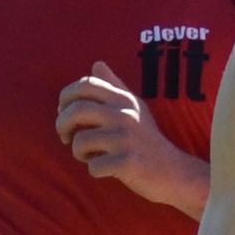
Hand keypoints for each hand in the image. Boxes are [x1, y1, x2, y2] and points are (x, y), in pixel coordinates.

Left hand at [57, 66, 202, 207]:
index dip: (67, 96)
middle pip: (78, 109)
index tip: (64, 111)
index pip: (87, 84)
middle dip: (62, 124)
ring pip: (81, 141)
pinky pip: (93, 166)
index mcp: (124, 100)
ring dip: (78, 152)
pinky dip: (95, 170)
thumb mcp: (134, 108)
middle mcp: (126, 115)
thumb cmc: (146, 140)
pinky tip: (107, 168)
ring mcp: (127, 138)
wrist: (173, 171)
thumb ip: (114, 86)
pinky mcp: (128, 161)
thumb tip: (97, 64)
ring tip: (91, 155)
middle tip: (65, 136)